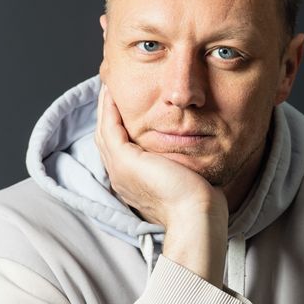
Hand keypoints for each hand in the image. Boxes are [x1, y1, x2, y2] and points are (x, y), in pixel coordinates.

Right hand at [94, 82, 227, 284]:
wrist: (197, 216)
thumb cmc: (199, 203)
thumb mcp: (185, 177)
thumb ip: (179, 162)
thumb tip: (191, 148)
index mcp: (133, 184)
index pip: (119, 149)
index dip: (118, 126)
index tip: (124, 106)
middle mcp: (121, 178)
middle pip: (106, 139)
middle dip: (107, 114)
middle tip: (110, 90)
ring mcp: (119, 171)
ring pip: (103, 132)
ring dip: (104, 108)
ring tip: (108, 86)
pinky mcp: (125, 162)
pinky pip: (109, 128)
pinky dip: (109, 109)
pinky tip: (111, 93)